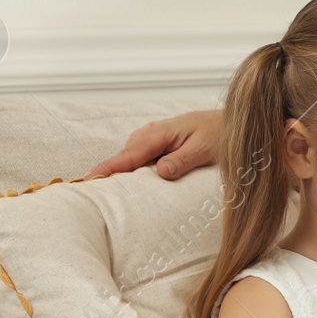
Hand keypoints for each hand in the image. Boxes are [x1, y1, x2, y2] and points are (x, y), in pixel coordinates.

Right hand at [87, 109, 223, 180]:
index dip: (108, 168)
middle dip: (110, 174)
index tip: (88, 179)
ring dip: (123, 173)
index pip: (129, 155)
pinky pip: (139, 158)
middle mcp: (150, 134)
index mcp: (159, 133)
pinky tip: (135, 183)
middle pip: (124, 158)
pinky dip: (134, 169)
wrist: (228, 121)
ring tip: (111, 193)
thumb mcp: (205, 149)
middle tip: (95, 195)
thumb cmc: (219, 134)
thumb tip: (160, 171)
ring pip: (131, 159)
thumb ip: (182, 160)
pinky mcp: (156, 145)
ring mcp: (151, 138)